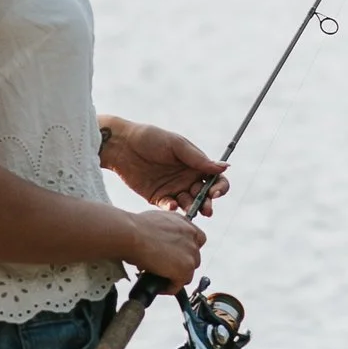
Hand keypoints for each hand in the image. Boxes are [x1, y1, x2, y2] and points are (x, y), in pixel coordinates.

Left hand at [103, 118, 228, 209]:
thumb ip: (199, 159)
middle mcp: (187, 179)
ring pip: (189, 204)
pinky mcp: (158, 198)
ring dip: (192, 208)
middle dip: (208, 204)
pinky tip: (171, 206)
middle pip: (204, 196)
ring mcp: (173, 189)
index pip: (215, 180)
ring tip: (190, 209)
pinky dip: (172, 209)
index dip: (219, 188)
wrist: (122, 145)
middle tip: (207, 209)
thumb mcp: (177, 145)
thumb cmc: (151, 139)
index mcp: (195, 165)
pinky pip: (169, 207)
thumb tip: (225, 167)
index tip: (215, 193)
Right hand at [122, 203, 208, 288]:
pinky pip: (179, 284)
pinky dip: (169, 288)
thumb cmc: (135, 228)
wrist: (131, 235)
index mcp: (184, 223)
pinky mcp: (185, 269)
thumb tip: (160, 244)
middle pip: (193, 257)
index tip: (178, 256)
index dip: (186, 250)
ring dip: (176, 276)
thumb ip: (166, 233)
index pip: (196, 239)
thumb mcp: (157, 223)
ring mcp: (190, 253)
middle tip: (166, 268)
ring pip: (188, 272)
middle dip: (181, 264)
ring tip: (160, 278)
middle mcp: (191, 236)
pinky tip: (158, 287)